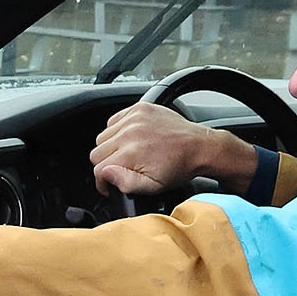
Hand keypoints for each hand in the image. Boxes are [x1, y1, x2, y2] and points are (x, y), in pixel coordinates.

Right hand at [91, 102, 251, 197]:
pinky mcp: (139, 109)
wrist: (199, 147)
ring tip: (129, 153)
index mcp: (130, 153)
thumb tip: (105, 174)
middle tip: (123, 169)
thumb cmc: (179, 167)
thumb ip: (126, 183)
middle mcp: (129, 133)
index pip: (98, 169)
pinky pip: (113, 120)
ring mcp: (133, 118)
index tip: (112, 184)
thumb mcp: (154, 186)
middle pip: (97, 152)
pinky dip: (117, 130)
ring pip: (103, 137)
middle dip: (107, 164)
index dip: (104, 181)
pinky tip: (131, 139)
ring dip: (111, 147)